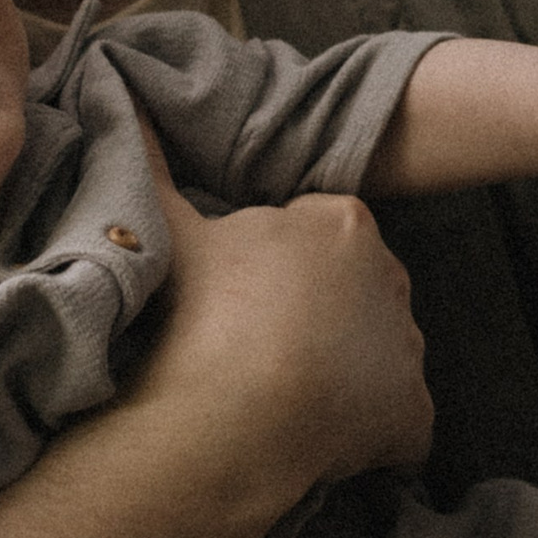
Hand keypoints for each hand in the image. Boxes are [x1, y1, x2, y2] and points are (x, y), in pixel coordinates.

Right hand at [131, 150, 433, 486]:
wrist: (237, 412)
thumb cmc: (206, 312)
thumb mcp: (171, 230)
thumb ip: (153, 167)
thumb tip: (121, 98)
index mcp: (343, 222)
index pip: (317, 234)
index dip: (277, 267)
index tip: (240, 296)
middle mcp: (392, 276)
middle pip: (354, 291)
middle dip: (318, 315)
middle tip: (257, 346)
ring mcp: (409, 348)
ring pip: (377, 355)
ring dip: (343, 373)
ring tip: (282, 396)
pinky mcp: (415, 414)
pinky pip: (398, 421)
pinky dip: (371, 433)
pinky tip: (320, 439)